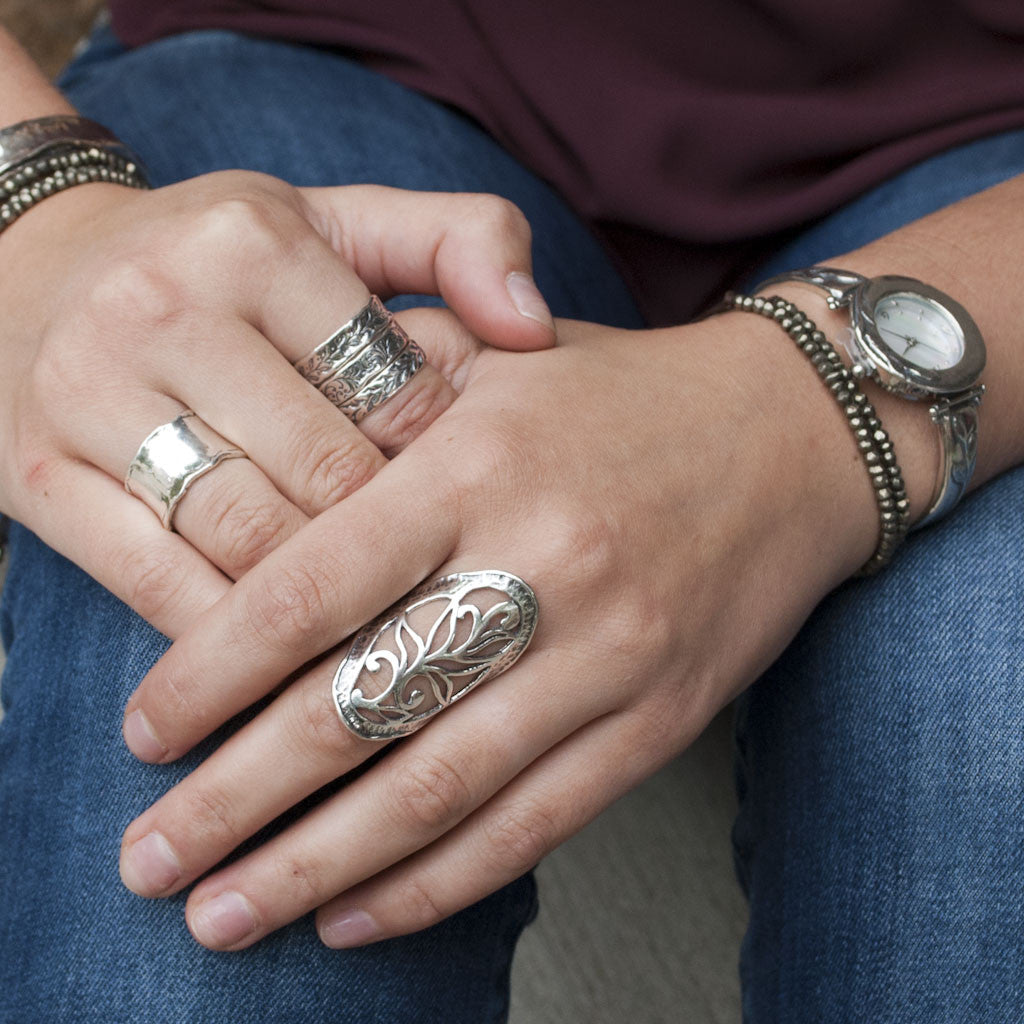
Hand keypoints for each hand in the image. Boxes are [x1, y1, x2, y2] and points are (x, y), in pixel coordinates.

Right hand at [0, 174, 552, 636]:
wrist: (27, 270)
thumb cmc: (221, 260)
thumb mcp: (340, 221)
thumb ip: (458, 241)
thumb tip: (536, 327)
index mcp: (257, 244)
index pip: (396, 390)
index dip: (450, 467)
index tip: (469, 508)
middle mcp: (166, 309)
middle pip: (328, 475)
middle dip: (398, 545)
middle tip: (445, 592)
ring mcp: (91, 395)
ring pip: (249, 538)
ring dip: (327, 607)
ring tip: (382, 637)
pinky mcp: (41, 476)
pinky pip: (158, 583)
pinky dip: (234, 634)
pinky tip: (285, 659)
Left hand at [115, 310, 883, 949]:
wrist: (792, 437)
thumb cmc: (626, 395)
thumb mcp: (504, 357)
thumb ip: (384, 387)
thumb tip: (273, 450)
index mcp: (479, 462)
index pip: (312, 586)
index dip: (210, 673)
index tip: (143, 736)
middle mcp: (541, 561)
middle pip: (359, 706)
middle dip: (236, 800)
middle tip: (148, 860)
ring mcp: (610, 652)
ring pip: (440, 788)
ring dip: (318, 867)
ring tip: (226, 916)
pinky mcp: (660, 717)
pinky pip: (536, 822)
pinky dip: (437, 884)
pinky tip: (357, 913)